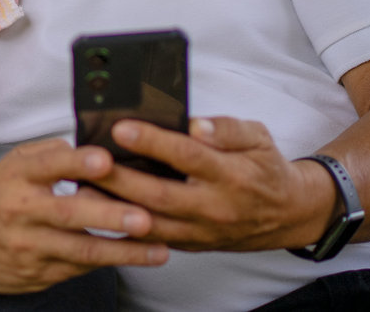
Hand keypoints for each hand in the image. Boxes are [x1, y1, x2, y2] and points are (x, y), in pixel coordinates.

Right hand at [0, 140, 168, 293]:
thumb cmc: (0, 197)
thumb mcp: (14, 164)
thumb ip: (51, 153)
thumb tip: (92, 147)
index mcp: (17, 176)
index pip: (48, 164)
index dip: (77, 162)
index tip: (105, 160)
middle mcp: (21, 211)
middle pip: (69, 214)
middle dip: (109, 216)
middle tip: (144, 216)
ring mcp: (30, 247)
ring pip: (82, 250)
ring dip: (124, 251)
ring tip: (159, 249)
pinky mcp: (38, 273)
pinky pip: (80, 267)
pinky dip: (111, 262)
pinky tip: (139, 257)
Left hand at [96, 117, 332, 251]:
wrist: (286, 214)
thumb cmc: (265, 168)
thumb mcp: (257, 136)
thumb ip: (226, 128)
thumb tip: (196, 124)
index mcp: (231, 175)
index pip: (187, 156)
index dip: (152, 141)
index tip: (122, 127)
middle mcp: (214, 207)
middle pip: (159, 195)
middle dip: (119, 178)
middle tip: (88, 159)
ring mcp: (201, 231)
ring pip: (151, 223)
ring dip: (114, 207)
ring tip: (82, 186)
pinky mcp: (190, 245)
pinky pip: (152, 239)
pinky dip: (124, 227)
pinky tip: (99, 210)